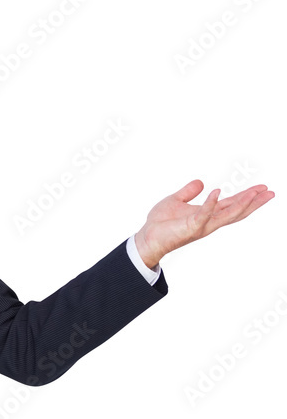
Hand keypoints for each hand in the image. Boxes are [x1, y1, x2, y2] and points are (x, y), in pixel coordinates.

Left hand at [134, 179, 273, 267]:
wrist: (148, 236)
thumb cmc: (162, 222)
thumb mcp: (176, 200)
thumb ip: (188, 192)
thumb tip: (201, 182)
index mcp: (207, 213)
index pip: (231, 204)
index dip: (247, 196)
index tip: (262, 188)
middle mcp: (209, 221)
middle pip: (236, 210)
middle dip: (253, 201)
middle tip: (269, 191)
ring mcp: (202, 225)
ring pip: (227, 215)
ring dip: (242, 204)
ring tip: (254, 193)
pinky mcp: (190, 227)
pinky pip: (202, 215)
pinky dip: (210, 204)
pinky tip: (216, 191)